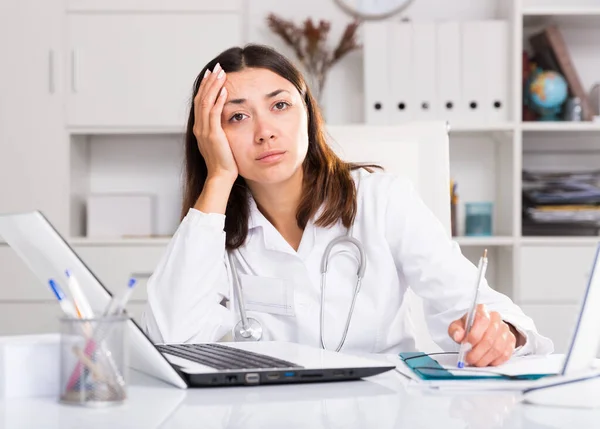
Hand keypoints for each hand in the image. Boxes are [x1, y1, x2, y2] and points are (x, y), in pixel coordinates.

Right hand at [193, 62, 237, 181]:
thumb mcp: (220, 142)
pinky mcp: (212, 135)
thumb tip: (227, 120)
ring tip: (221, 73)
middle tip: (216, 67)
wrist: (220, 177)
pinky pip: (213, 113)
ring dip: (213, 86)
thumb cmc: (224, 162)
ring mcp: (204, 131)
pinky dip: (218, 100)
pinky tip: (224, 90)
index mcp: (200, 128)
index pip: (201, 102)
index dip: (206, 87)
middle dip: (209, 81)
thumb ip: (220, 130)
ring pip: (206, 102)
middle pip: (201, 98)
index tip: (212, 74)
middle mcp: (199, 127)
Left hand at [448, 304, 517, 366]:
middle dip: (477, 352)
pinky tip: (486, 362)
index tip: (466, 345)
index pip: (482, 320)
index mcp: (482, 310)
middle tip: (469, 359)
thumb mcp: (457, 326)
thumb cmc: (468, 327)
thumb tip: (458, 336)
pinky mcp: (511, 340)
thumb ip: (455, 330)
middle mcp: (496, 318)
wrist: (480, 329)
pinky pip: (505, 354)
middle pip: (489, 338)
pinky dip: (494, 361)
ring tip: (475, 362)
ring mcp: (505, 329)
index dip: (474, 335)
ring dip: (484, 359)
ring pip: (497, 348)